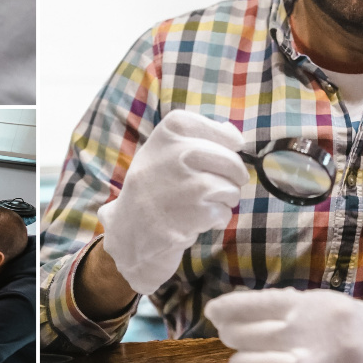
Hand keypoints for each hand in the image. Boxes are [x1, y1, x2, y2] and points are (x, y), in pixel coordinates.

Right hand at [99, 110, 247, 294]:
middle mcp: (175, 155)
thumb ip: (195, 139)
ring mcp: (185, 186)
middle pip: (231, 161)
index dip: (227, 143)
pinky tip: (194, 221)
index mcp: (168, 134)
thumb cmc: (151, 189)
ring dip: (223, 201)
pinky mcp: (195, 214)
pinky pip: (225, 213)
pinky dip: (216, 221)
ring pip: (231, 188)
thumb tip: (234, 133)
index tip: (222, 154)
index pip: (220, 130)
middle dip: (232, 177)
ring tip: (198, 205)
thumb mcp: (161, 154)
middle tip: (216, 187)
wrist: (128, 232)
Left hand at [204, 288, 362, 362]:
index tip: (213, 312)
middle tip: (236, 338)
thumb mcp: (317, 303)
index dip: (224, 309)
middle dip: (232, 336)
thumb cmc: (345, 326)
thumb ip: (281, 307)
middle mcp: (303, 336)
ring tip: (246, 360)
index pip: (249, 306)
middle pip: (243, 336)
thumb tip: (234, 312)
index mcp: (304, 307)